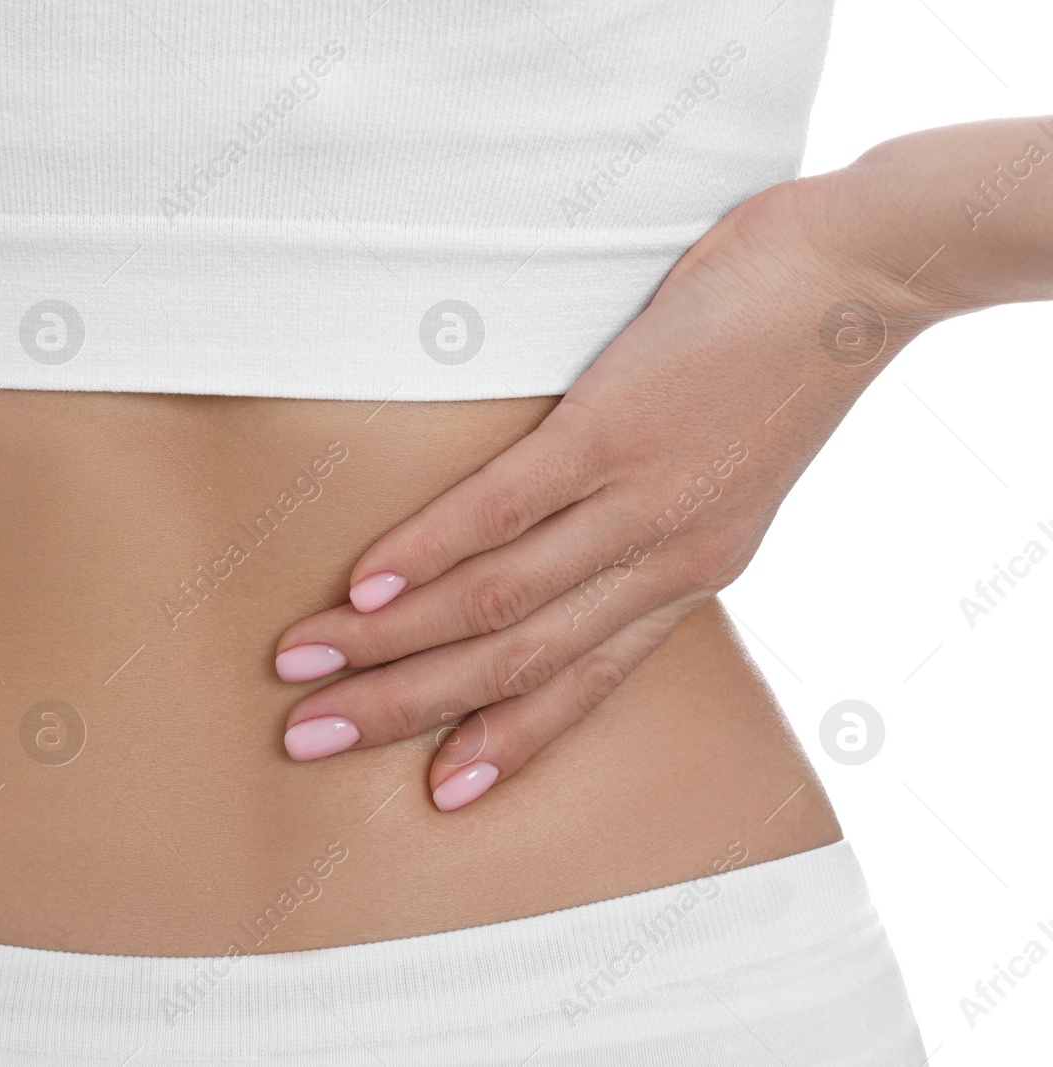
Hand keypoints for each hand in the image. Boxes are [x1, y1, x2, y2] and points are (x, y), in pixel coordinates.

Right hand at [273, 169, 934, 810]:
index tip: (437, 791)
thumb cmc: (776, 363)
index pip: (584, 685)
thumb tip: (552, 532)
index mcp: (691, 576)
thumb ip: (644, 517)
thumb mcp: (724, 472)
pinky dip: (428, 554)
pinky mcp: (617, 430)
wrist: (857, 276)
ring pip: (502, 601)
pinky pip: (507, 510)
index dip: (507, 741)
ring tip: (307, 666)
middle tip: (309, 739)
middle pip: (520, 661)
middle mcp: (667, 562)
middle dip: (408, 709)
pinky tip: (366, 584)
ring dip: (391, 642)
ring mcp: (642, 501)